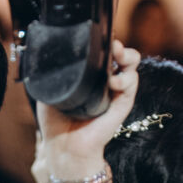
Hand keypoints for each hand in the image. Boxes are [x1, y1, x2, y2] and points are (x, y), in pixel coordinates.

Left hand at [39, 41, 140, 182]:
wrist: (64, 147)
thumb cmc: (56, 121)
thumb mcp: (50, 90)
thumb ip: (55, 73)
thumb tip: (53, 53)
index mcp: (92, 77)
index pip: (104, 53)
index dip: (104, 42)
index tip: (97, 36)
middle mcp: (107, 82)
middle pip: (123, 55)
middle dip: (120, 46)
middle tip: (111, 45)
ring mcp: (117, 92)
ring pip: (132, 66)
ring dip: (127, 56)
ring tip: (116, 56)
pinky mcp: (123, 104)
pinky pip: (131, 85)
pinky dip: (124, 78)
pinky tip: (112, 81)